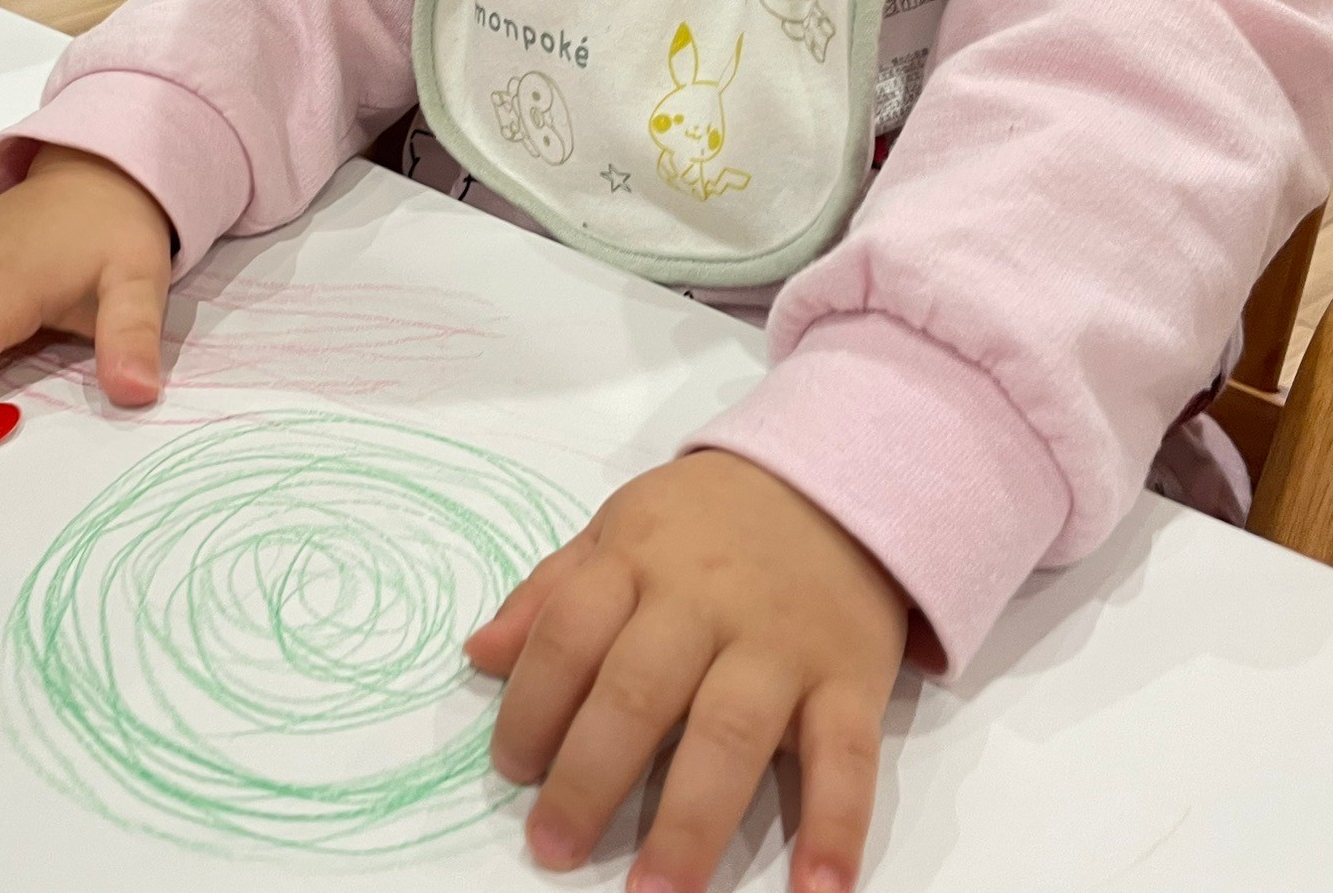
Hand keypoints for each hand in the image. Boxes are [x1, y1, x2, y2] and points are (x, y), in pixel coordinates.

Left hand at [469, 449, 907, 892]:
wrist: (837, 480)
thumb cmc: (709, 521)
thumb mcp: (621, 527)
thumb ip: (551, 592)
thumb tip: (481, 656)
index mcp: (639, 560)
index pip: (570, 635)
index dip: (532, 705)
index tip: (511, 770)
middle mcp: (707, 602)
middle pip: (639, 691)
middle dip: (591, 776)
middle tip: (553, 847)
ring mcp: (782, 642)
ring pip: (731, 731)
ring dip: (692, 819)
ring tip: (656, 892)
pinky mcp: (852, 677)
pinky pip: (847, 757)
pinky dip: (837, 827)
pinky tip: (817, 891)